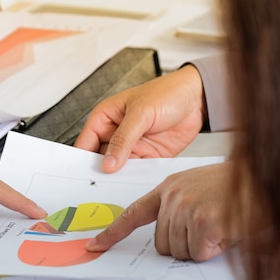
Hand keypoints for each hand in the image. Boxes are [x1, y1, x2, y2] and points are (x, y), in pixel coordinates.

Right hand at [74, 65, 206, 172]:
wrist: (198, 98)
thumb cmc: (167, 93)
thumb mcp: (140, 114)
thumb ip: (123, 139)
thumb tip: (107, 163)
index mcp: (105, 118)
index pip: (85, 142)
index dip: (81, 160)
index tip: (82, 175)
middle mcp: (115, 133)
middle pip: (99, 159)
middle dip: (99, 172)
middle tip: (98, 185)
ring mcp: (130, 146)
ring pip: (117, 167)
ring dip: (118, 176)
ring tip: (117, 186)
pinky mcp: (147, 155)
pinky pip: (136, 170)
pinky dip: (135, 177)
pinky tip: (135, 182)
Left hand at [85, 163, 229, 260]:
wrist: (263, 179)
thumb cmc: (235, 186)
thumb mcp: (197, 187)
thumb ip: (175, 207)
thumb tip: (165, 237)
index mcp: (168, 188)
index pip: (132, 214)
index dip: (113, 233)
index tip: (95, 245)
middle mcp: (173, 197)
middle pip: (161, 244)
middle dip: (183, 245)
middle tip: (206, 229)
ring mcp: (187, 209)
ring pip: (178, 252)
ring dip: (199, 248)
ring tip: (218, 226)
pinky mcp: (204, 222)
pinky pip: (199, 254)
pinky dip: (214, 250)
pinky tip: (225, 231)